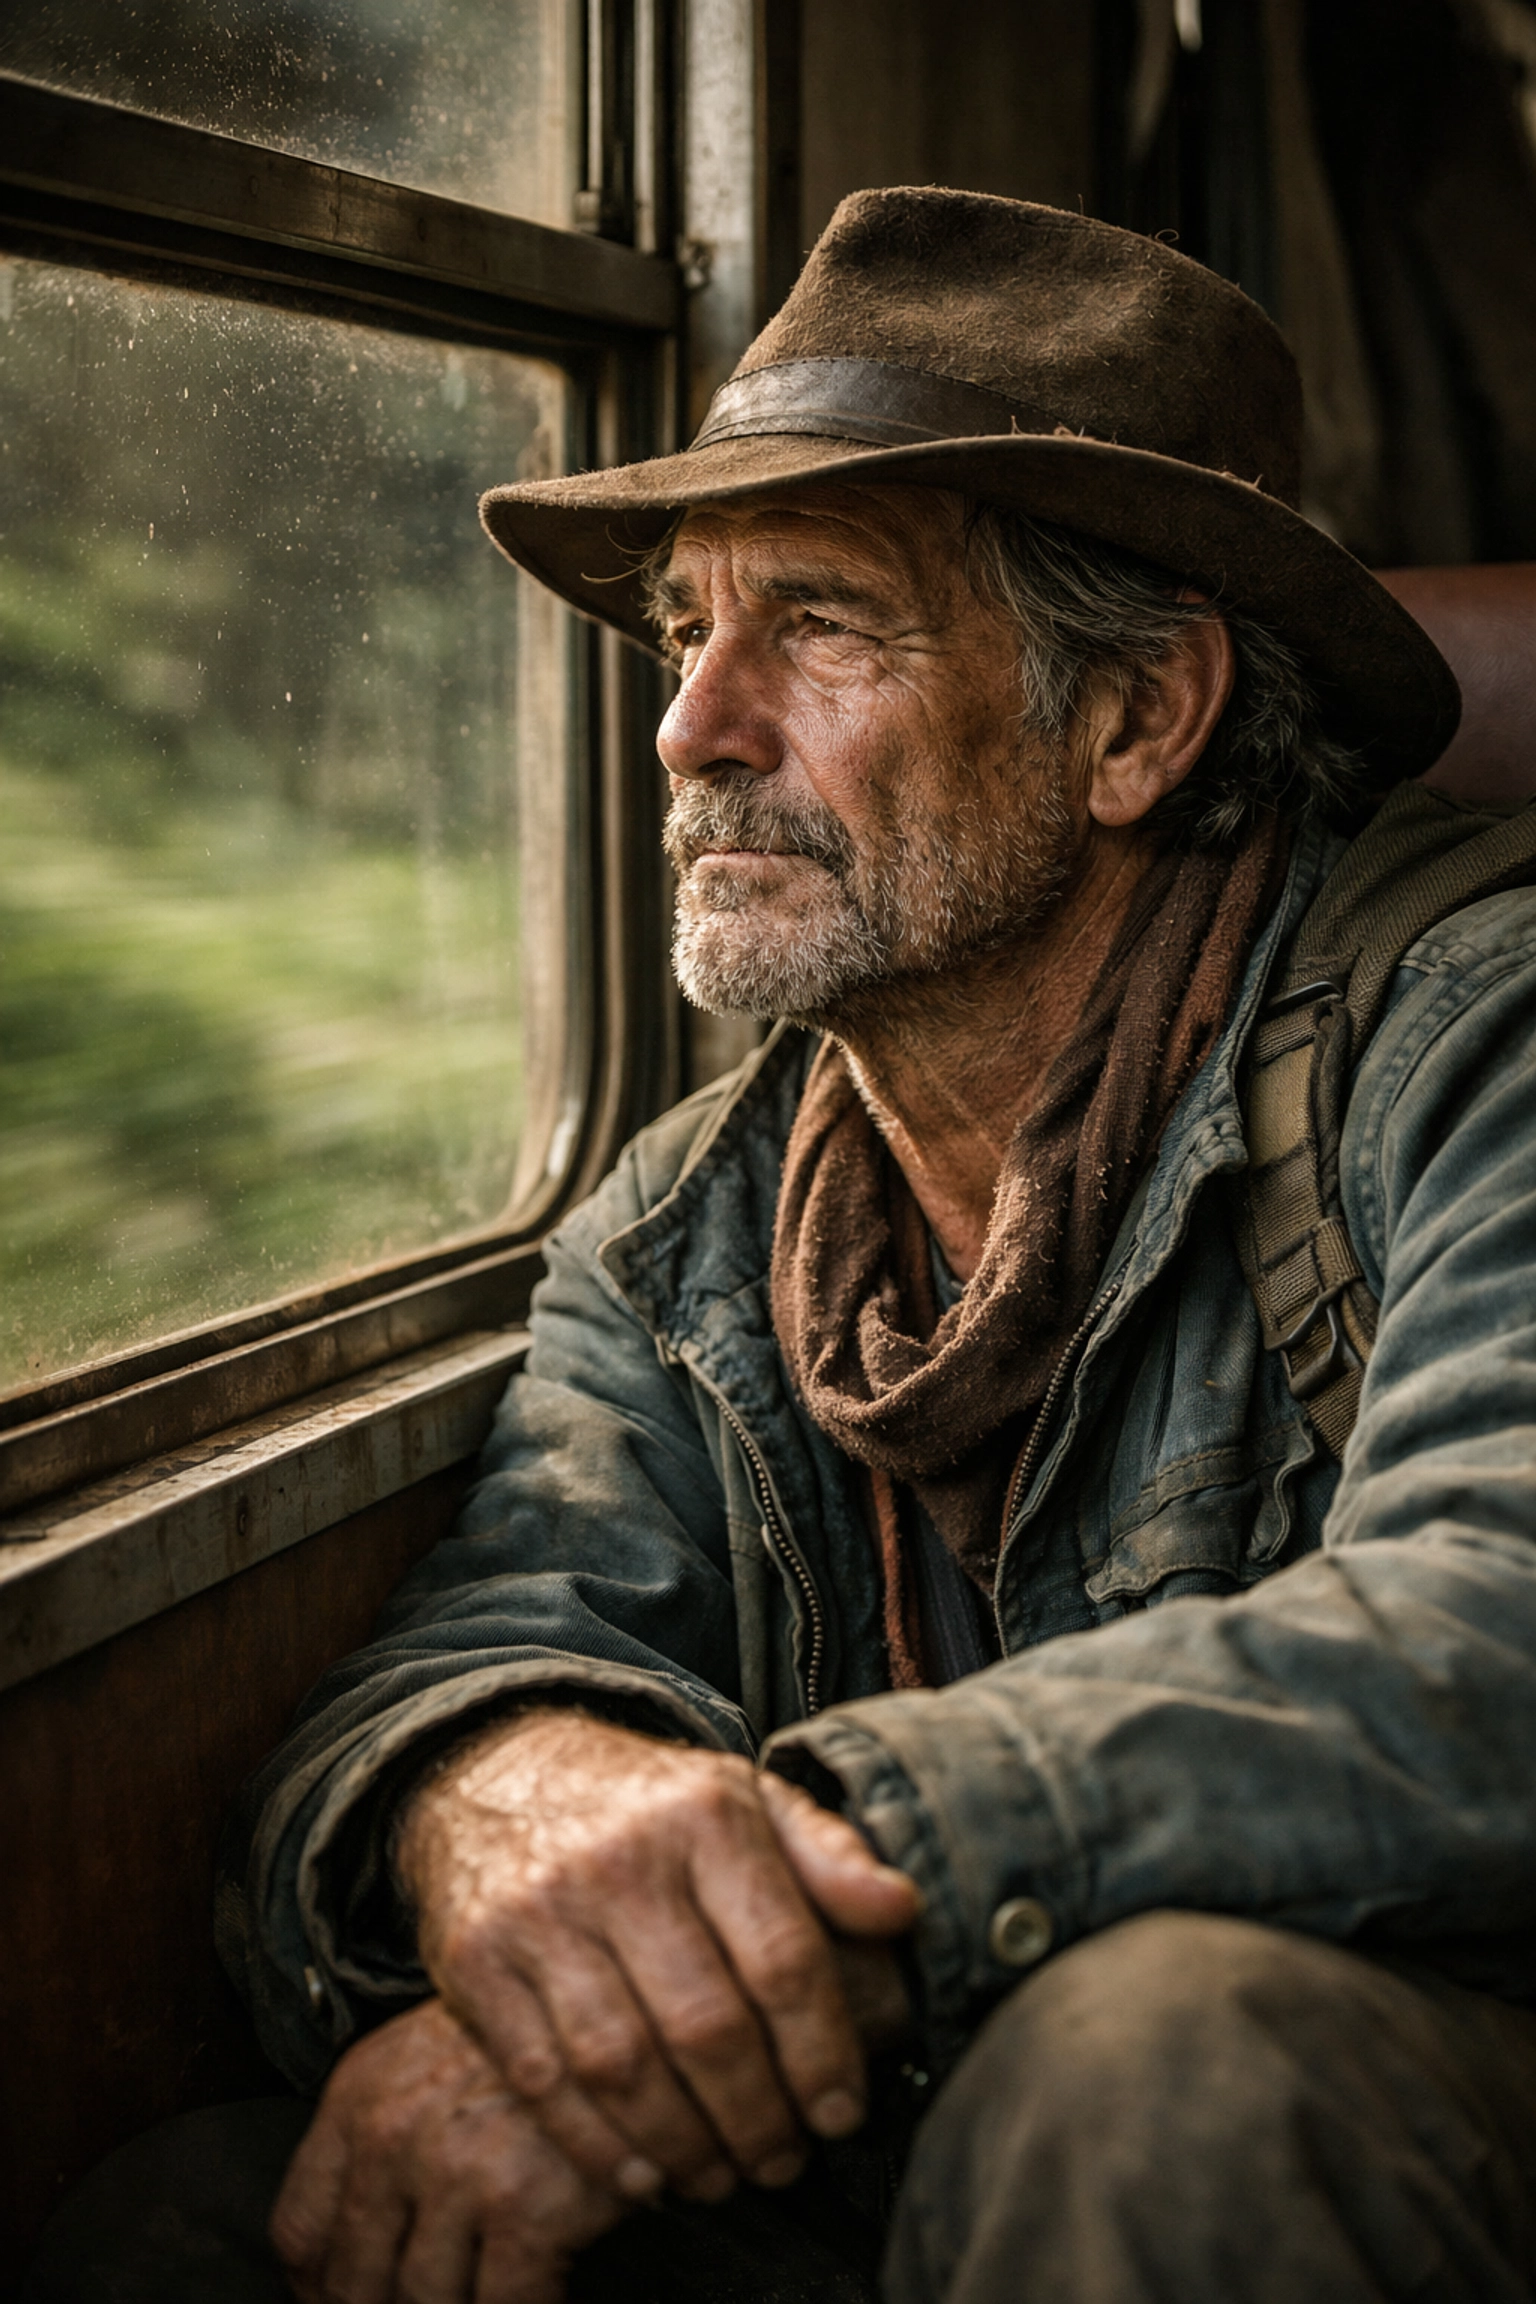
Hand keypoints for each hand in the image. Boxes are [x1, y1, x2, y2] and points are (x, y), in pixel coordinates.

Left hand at [271, 1996, 625, 2303]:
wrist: (620, 2002)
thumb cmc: (532, 2034)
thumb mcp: (431, 2056)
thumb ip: (382, 2133)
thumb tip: (357, 2239)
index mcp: (361, 2095)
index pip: (299, 2230)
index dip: (316, 2288)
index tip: (340, 2299)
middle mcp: (393, 2134)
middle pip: (352, 2281)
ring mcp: (455, 2170)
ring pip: (421, 2303)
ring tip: (475, 2295)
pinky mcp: (523, 2205)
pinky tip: (535, 2293)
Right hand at [395, 1712, 919, 2201]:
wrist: (501, 1767)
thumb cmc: (652, 1805)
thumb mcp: (747, 1800)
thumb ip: (830, 1857)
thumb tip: (904, 1912)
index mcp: (708, 1816)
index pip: (783, 1958)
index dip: (822, 2053)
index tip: (843, 2112)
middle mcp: (622, 1860)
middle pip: (706, 2026)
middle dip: (758, 2117)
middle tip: (784, 2162)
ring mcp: (541, 1912)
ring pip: (625, 2066)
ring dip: (684, 2145)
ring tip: (722, 2174)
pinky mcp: (477, 1961)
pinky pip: (544, 2079)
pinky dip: (599, 2145)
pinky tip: (644, 2172)